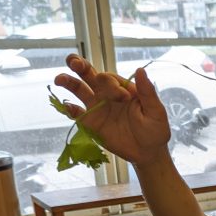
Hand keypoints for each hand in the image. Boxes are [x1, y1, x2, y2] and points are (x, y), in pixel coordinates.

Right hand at [54, 54, 170, 165]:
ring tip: (59, 79)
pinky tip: (66, 106)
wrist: (148, 152)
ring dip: (69, 82)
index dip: (112, 85)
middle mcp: (106, 94)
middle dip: (80, 66)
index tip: (123, 98)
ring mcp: (97, 107)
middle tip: (74, 63)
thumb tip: (140, 69)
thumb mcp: (156, 111)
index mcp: (122, 88)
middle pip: (90, 75)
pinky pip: (77, 113)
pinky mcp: (91, 123)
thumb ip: (147, 92)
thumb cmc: (155, 129)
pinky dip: (69, 109)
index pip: (110, 78)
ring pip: (79, 90)